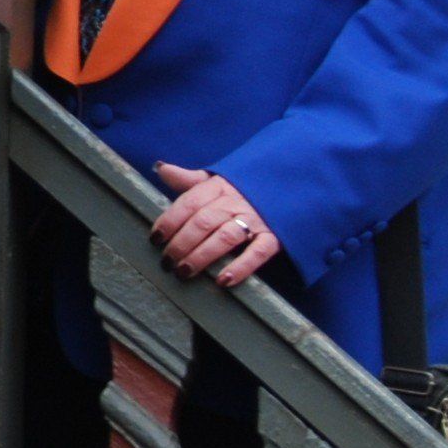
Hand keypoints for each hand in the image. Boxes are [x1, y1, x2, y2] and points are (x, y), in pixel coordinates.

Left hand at [151, 162, 282, 287]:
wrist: (292, 186)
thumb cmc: (244, 188)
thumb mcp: (217, 180)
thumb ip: (189, 179)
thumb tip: (161, 167)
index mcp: (218, 187)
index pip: (188, 203)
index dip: (169, 221)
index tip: (155, 238)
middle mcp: (235, 202)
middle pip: (203, 222)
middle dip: (181, 243)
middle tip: (167, 262)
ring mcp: (256, 219)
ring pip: (224, 238)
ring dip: (202, 256)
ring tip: (184, 271)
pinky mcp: (275, 237)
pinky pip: (258, 253)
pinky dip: (240, 267)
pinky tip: (223, 280)